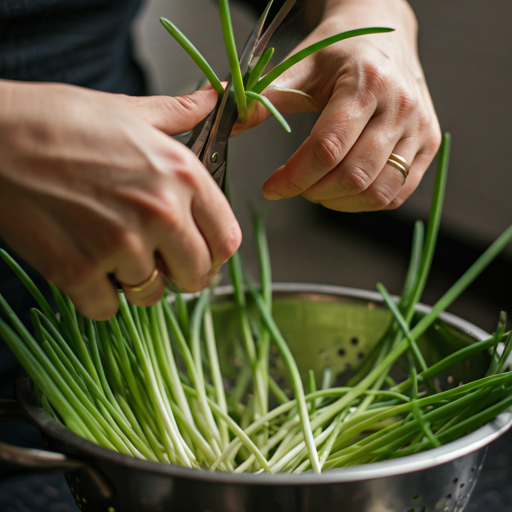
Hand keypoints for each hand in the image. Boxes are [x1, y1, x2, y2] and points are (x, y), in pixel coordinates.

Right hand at [0, 81, 240, 319]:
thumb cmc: (58, 121)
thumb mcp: (130, 113)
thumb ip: (180, 114)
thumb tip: (216, 97)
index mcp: (182, 175)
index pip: (227, 240)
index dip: (214, 252)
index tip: (199, 254)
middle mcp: (161, 212)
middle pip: (197, 276)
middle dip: (180, 275)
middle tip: (158, 261)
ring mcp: (120, 245)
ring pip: (151, 295)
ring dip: (135, 284)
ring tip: (112, 254)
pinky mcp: (78, 271)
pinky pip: (106, 309)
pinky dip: (96, 296)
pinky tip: (84, 266)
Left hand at [239, 0, 440, 211]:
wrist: (384, 34)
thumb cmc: (341, 52)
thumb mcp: (300, 68)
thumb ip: (265, 99)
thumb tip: (226, 124)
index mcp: (367, 82)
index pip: (327, 149)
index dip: (294, 178)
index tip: (271, 187)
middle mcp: (401, 107)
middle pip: (353, 176)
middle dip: (313, 191)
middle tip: (294, 185)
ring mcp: (420, 129)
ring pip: (378, 192)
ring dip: (338, 201)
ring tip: (317, 188)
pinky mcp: (428, 146)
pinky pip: (396, 194)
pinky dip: (363, 202)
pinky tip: (342, 190)